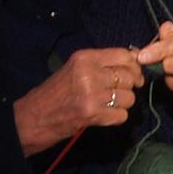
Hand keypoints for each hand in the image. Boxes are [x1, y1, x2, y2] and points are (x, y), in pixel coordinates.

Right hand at [12, 47, 143, 154]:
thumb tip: (137, 59)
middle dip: (129, 87)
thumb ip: (104, 63)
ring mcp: (92, 95)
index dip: (134, 66)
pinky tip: (104, 115)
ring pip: (129, 98)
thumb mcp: (77, 68)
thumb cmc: (57, 91)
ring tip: (108, 104)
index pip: (124, 56)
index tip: (134, 75)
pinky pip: (122, 115)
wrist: (36, 116)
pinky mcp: (93, 114)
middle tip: (119, 93)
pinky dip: (117, 117)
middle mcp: (89, 73)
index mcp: (85, 57)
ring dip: (123, 104)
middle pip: (129, 77)